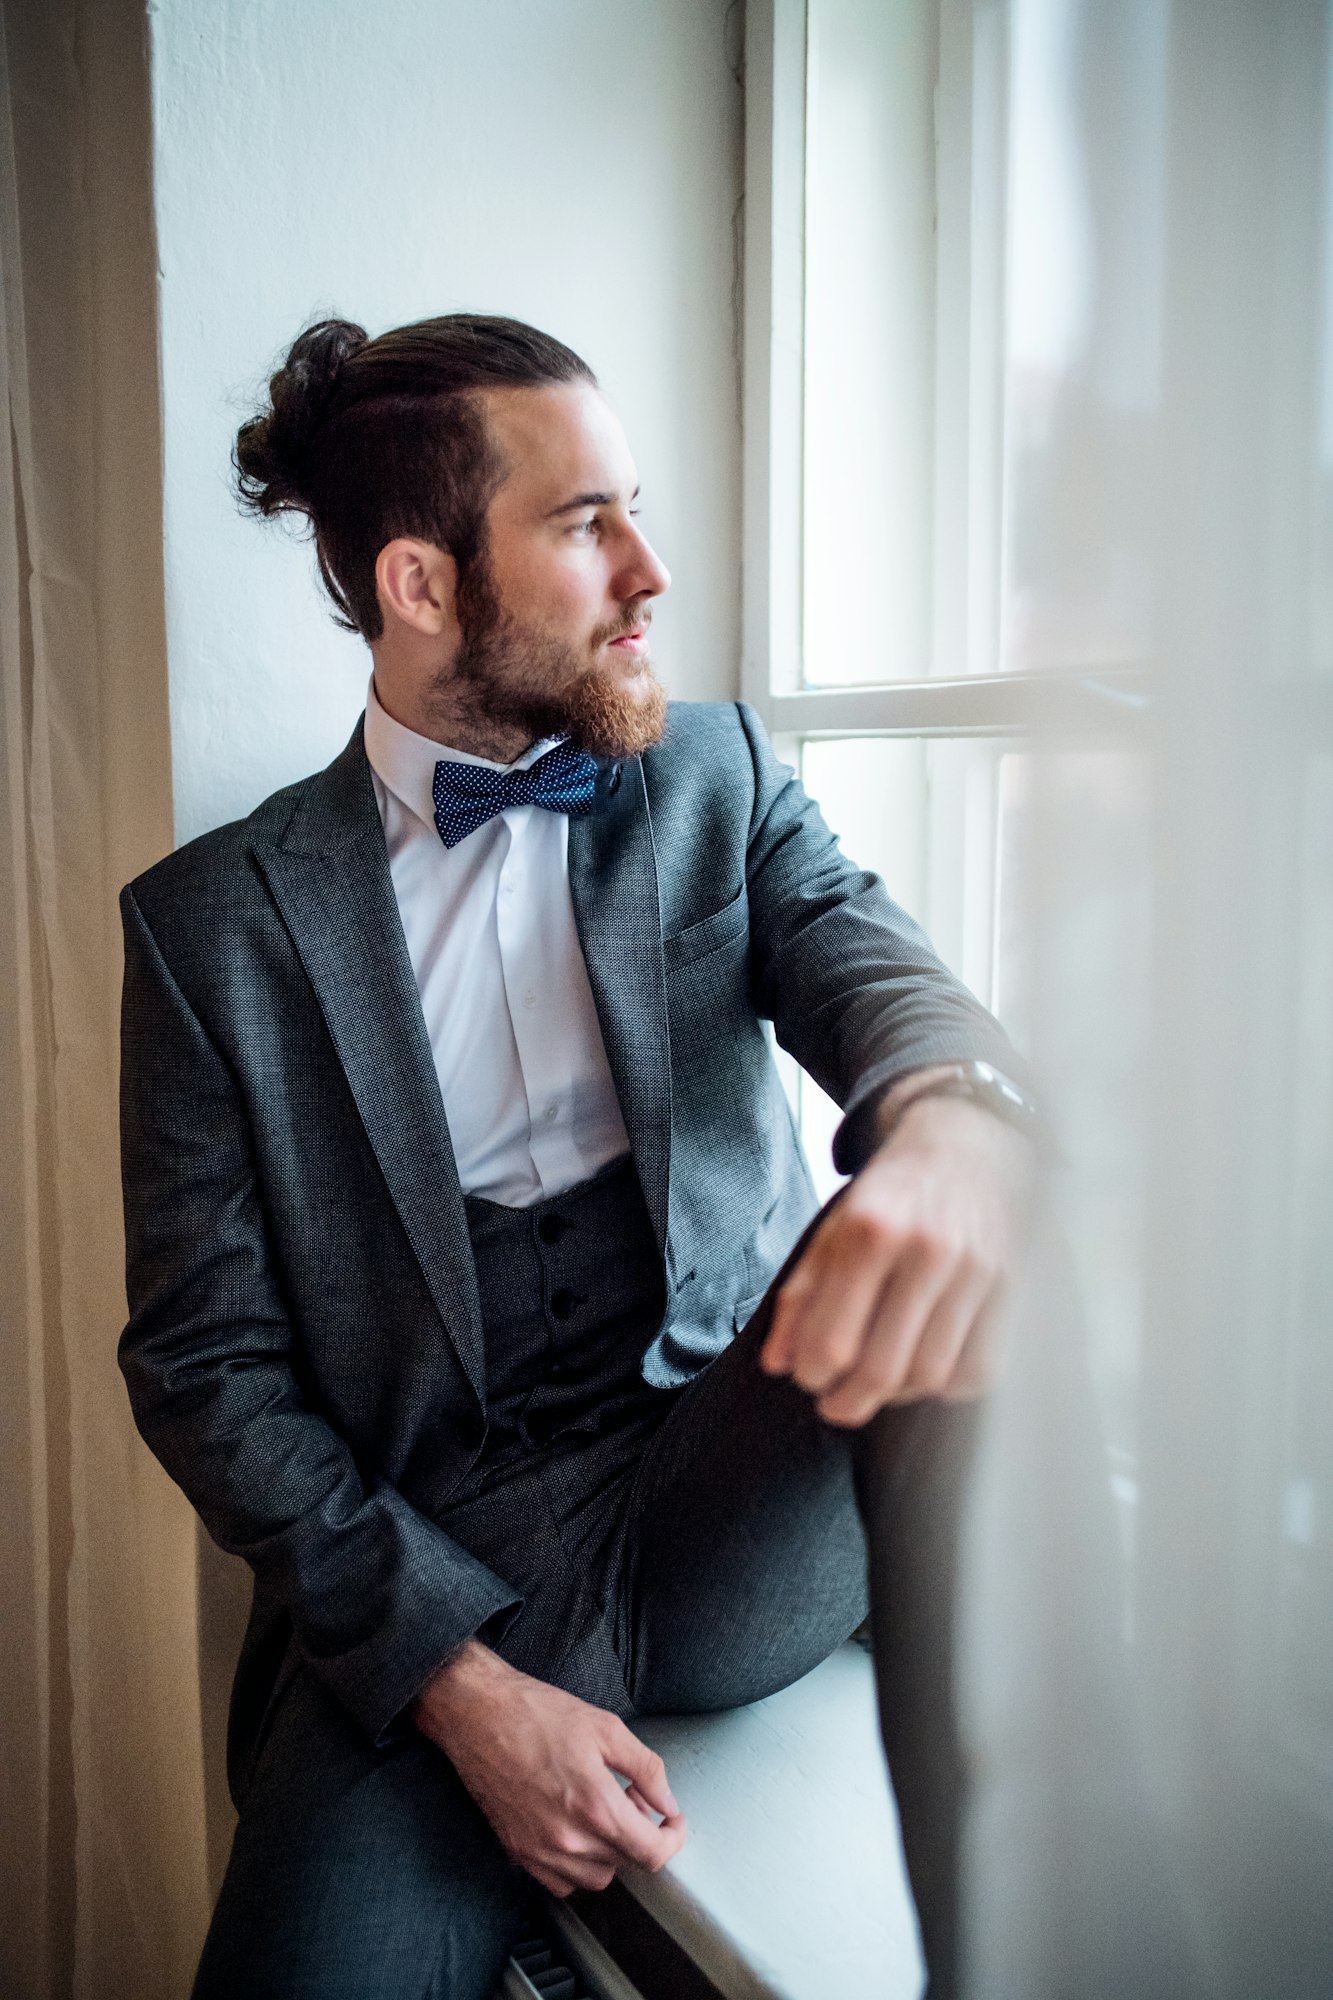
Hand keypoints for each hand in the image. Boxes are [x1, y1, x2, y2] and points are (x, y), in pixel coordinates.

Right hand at [413, 1640, 685, 1895]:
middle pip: (626, 1864)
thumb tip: (667, 1802)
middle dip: (640, 1834)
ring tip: (603, 1811)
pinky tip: (576, 1829)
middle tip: (633, 1797)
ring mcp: (540, 1851)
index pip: (651, 1853)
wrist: (477, 1715)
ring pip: (596, 1878)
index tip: (672, 1821)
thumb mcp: (606, 1727)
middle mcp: (569, 1839)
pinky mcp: (518, 1853)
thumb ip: (646, 1768)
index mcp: (596, 1806)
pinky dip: (578, 1865)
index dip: (672, 1838)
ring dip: (611, 1852)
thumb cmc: (537, 1713)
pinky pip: (562, 1881)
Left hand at [759, 1091, 1034, 1426]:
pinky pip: (981, 1368)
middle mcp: (926, 1250)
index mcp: (870, 1231)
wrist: (965, 1149)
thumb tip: (778, 1364)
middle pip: (883, 1368)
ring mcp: (975, 1270)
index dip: (814, 1375)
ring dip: (898, 1395)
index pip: (833, 1340)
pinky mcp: (1011, 1286)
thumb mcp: (832, 1230)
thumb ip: (800, 1296)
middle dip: (850, 1401)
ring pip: (932, 1375)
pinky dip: (950, 1386)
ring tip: (880, 1384)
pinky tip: (927, 1370)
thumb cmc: (891, 1197)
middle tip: (837, 1405)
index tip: (810, 1378)